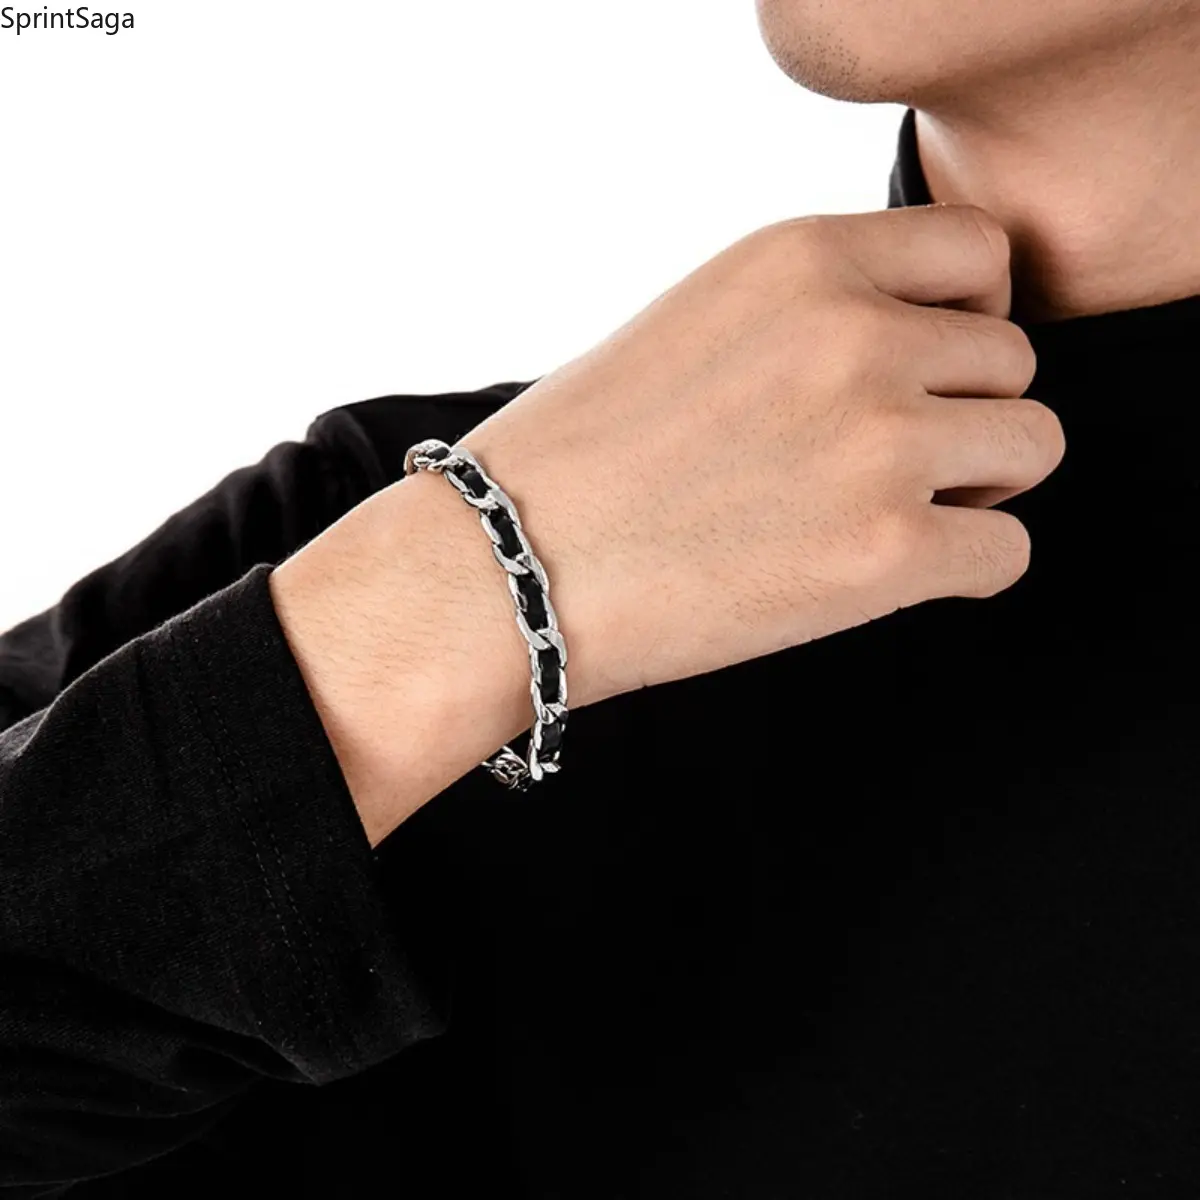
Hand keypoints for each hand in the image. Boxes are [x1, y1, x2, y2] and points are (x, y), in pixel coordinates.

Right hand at [457, 203, 1064, 710]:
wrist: (507, 565)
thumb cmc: (578, 457)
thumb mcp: (696, 324)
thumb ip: (812, 315)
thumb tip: (910, 349)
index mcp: (801, 259)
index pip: (979, 253)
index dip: (971, 316)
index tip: (939, 365)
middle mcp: (856, 334)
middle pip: (1011, 359)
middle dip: (966, 412)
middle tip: (898, 462)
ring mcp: (880, 444)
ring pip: (1030, 449)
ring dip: (978, 486)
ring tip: (893, 515)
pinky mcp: (887, 555)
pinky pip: (1007, 552)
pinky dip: (966, 566)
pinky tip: (892, 571)